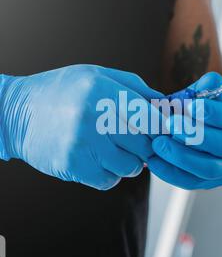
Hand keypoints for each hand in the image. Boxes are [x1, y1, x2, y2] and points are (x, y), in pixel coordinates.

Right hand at [0, 65, 161, 190]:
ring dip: (128, 162)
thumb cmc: (63, 92)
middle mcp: (93, 116)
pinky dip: (109, 174)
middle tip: (137, 140)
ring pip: (130, 167)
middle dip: (147, 146)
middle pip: (145, 145)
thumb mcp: (97, 76)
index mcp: (101, 90)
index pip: (150, 117)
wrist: (18, 114)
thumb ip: (134, 88)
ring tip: (113, 148)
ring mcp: (82, 144)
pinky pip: (110, 180)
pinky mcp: (73, 166)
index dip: (162, 127)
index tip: (164, 131)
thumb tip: (168, 107)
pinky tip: (97, 158)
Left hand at [148, 72, 221, 189]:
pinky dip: (171, 173)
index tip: (190, 106)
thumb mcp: (219, 89)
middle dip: (194, 135)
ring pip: (209, 169)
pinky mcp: (215, 181)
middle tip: (170, 123)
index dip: (214, 113)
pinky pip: (193, 182)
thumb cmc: (221, 105)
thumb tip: (193, 94)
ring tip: (159, 143)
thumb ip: (208, 87)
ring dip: (182, 157)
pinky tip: (154, 161)